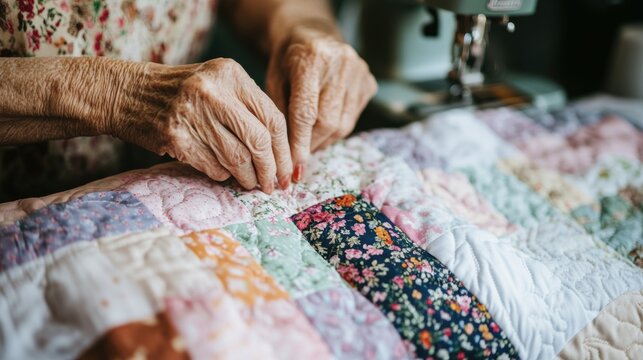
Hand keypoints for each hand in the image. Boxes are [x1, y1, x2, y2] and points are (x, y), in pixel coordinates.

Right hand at [116, 58, 292, 192]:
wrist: (127, 93)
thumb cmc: (181, 92)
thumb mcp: (217, 84)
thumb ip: (247, 108)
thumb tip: (280, 154)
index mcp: (230, 74)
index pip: (273, 118)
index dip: (284, 150)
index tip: (288, 169)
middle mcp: (213, 91)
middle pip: (259, 140)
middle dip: (270, 170)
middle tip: (272, 185)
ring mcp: (193, 114)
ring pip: (237, 158)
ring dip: (247, 177)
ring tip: (250, 183)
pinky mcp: (177, 137)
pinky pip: (213, 166)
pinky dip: (223, 175)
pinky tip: (224, 174)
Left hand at [266, 27, 376, 180]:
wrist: (312, 34)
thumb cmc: (287, 60)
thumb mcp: (273, 80)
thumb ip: (279, 113)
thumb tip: (285, 156)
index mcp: (311, 59)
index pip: (306, 112)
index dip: (300, 143)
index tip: (293, 167)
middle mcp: (341, 63)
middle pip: (328, 121)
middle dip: (311, 146)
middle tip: (298, 159)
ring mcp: (359, 72)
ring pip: (343, 124)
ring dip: (324, 141)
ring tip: (309, 144)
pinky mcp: (369, 82)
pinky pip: (353, 118)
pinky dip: (336, 129)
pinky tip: (323, 126)